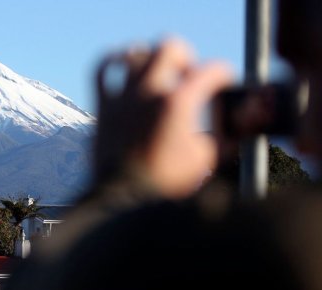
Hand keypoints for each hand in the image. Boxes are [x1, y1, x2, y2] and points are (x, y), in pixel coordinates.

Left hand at [93, 38, 233, 197]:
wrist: (123, 200)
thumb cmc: (164, 185)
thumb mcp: (203, 161)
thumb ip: (219, 138)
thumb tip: (230, 130)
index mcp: (178, 103)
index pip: (210, 71)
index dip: (222, 74)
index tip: (223, 83)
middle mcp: (149, 92)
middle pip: (170, 47)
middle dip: (185, 57)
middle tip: (187, 74)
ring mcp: (123, 97)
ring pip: (136, 54)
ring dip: (150, 58)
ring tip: (157, 72)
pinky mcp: (103, 107)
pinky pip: (101, 69)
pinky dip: (112, 61)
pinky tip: (121, 65)